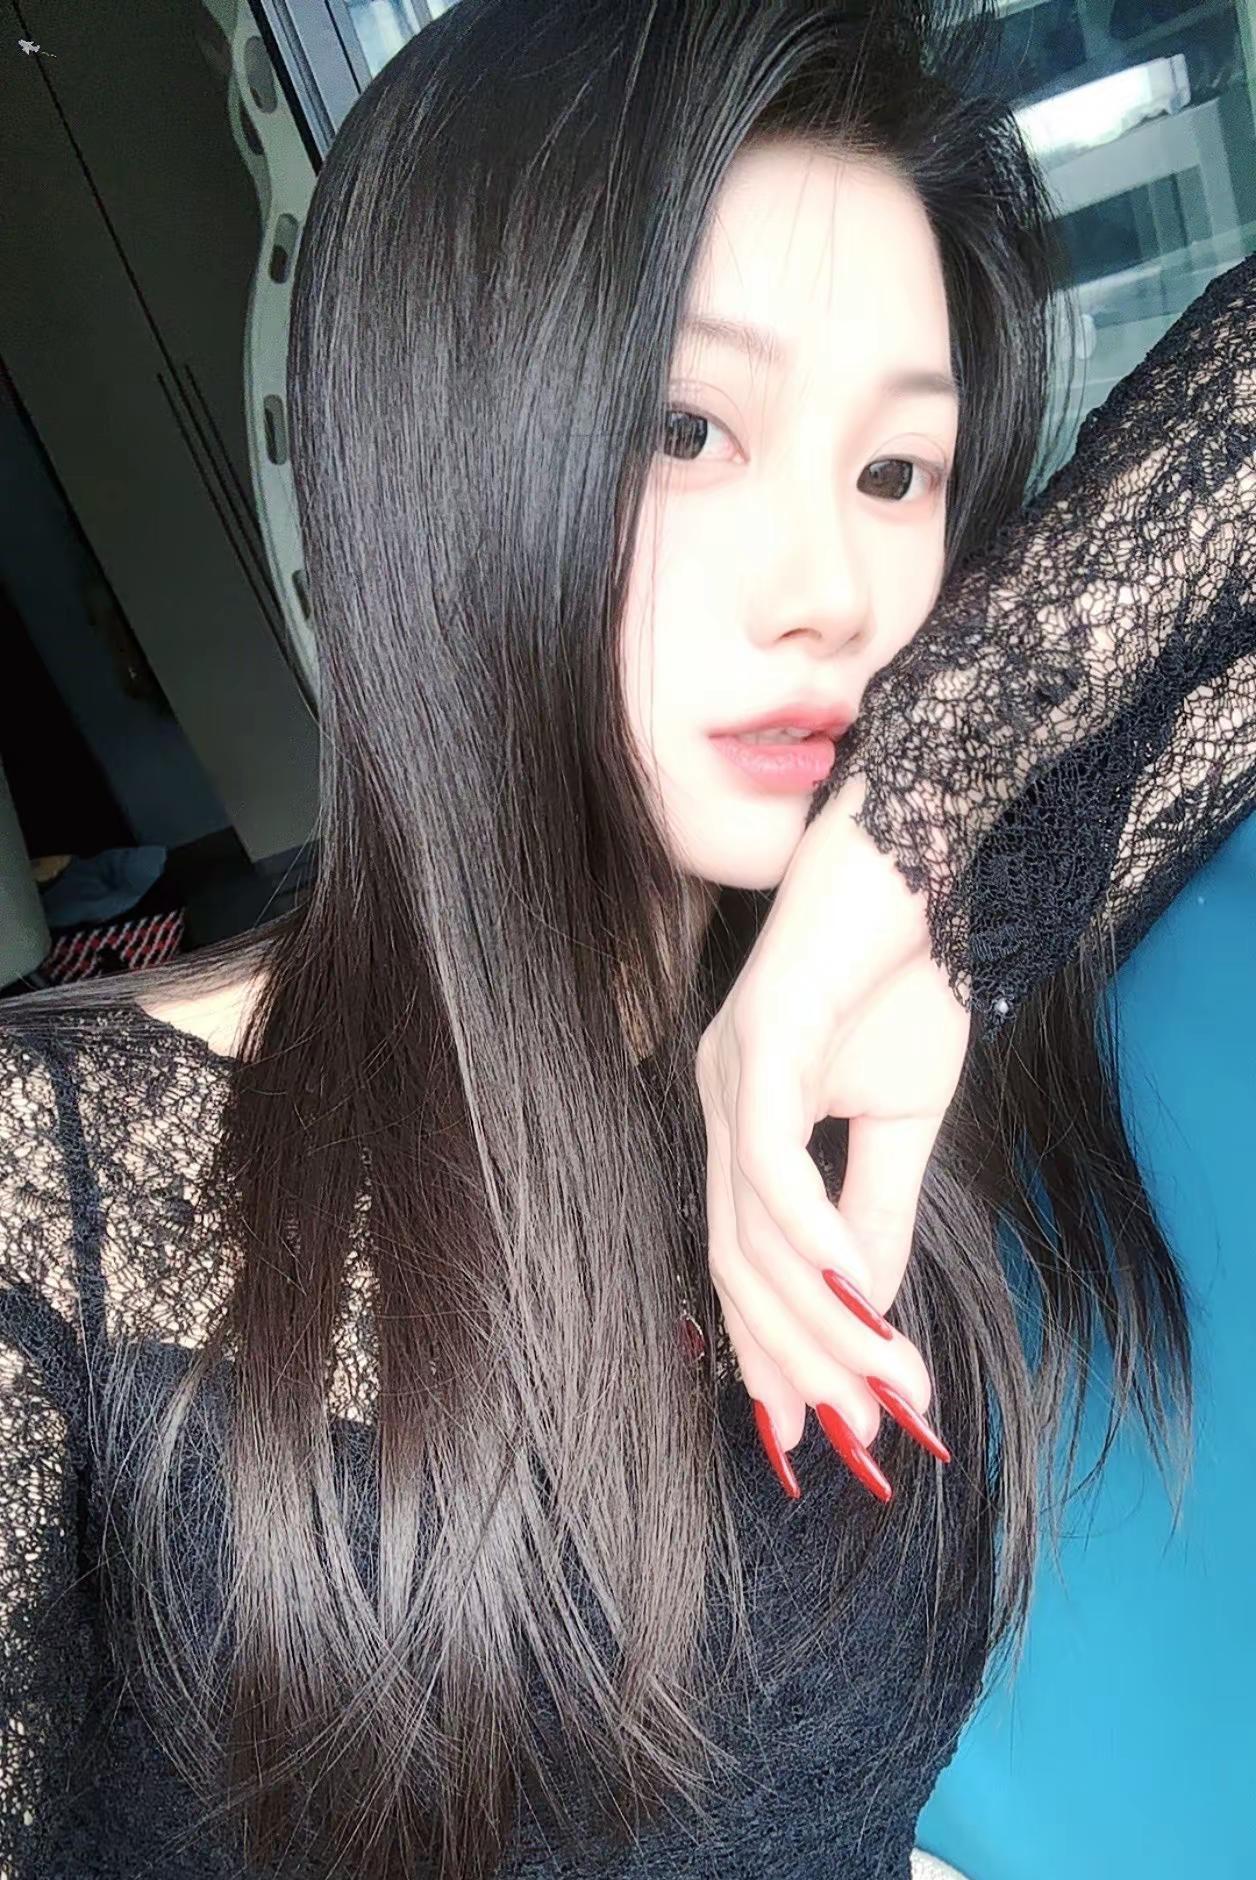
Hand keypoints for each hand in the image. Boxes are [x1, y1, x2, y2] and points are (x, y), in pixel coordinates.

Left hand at [695, 777, 969, 1501]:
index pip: (742, 1263)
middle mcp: (718, 1103)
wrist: (924, 855)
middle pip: (737, 1266)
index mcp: (742, 1125)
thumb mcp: (902, 1119)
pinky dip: (815, 1232)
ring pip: (755, 1230)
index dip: (776, 1352)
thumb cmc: (904, 974)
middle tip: (862, 1437)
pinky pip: (773, 1156)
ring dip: (825, 1317)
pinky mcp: (763, 1035)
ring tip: (886, 1383)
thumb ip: (877, 1214)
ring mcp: (731, 1070)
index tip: (823, 1431)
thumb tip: (870, 1314)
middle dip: (798, 1361)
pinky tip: (859, 1291)